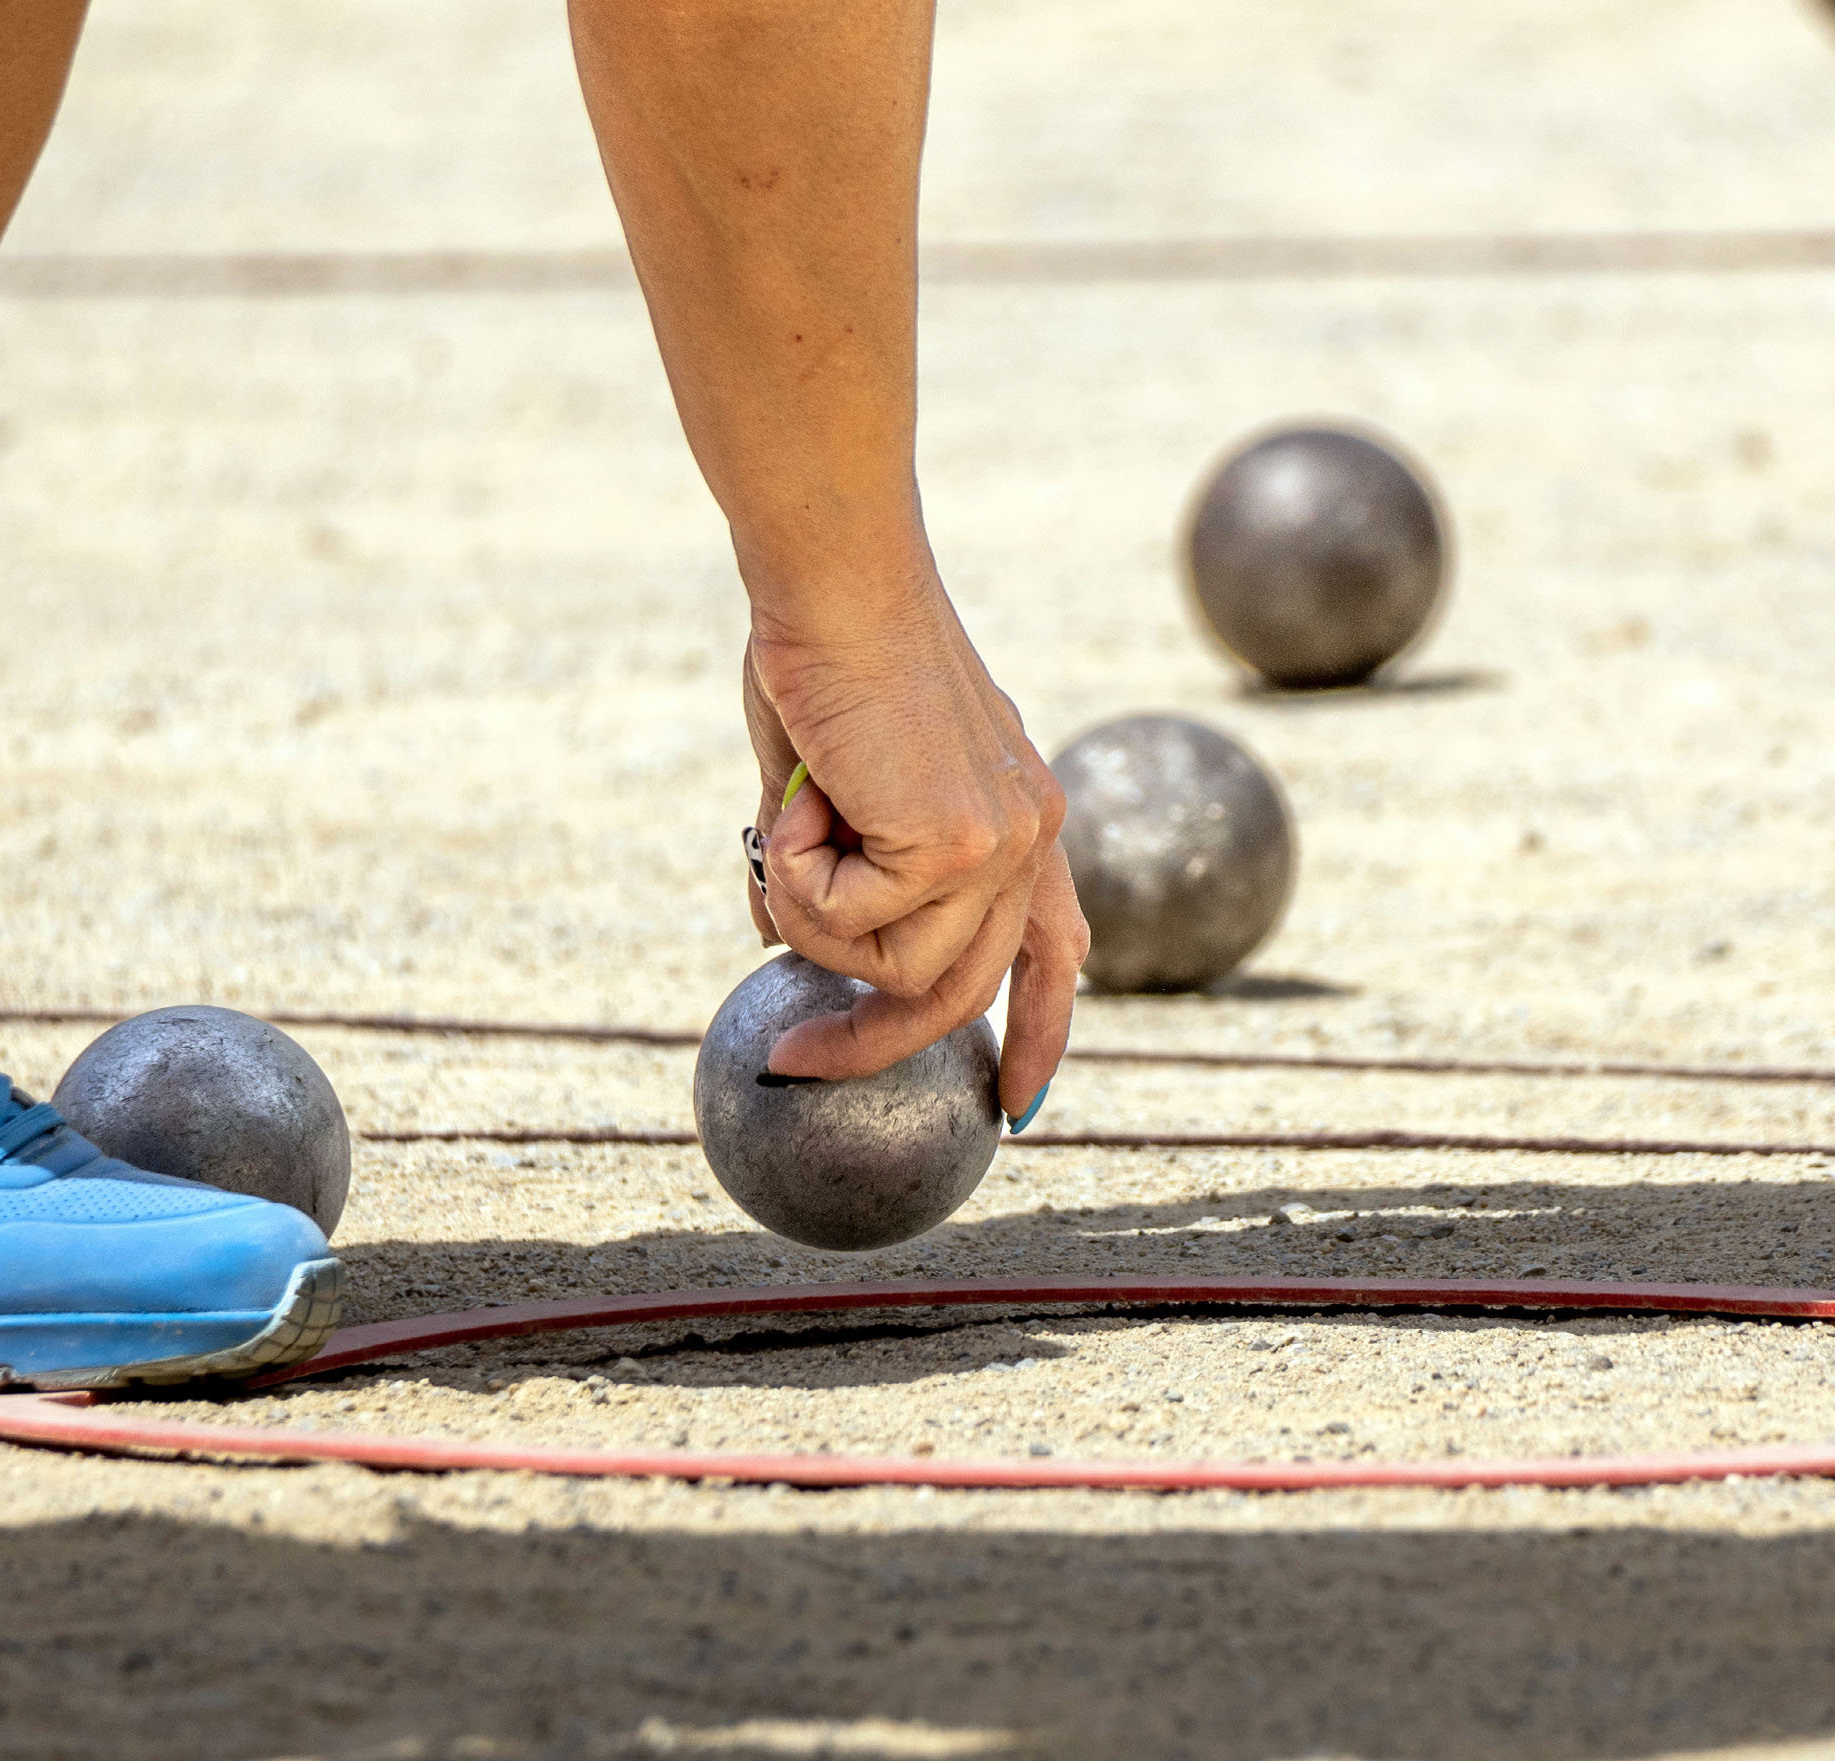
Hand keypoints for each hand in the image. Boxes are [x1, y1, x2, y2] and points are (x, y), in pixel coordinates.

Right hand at [738, 600, 1080, 1119]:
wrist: (833, 578)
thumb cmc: (820, 653)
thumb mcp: (832, 782)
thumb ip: (834, 865)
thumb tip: (779, 945)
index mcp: (1021, 817)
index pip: (1055, 950)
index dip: (1041, 1035)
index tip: (1014, 1108)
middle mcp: (1032, 835)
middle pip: (960, 996)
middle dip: (867, 1044)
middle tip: (790, 1061)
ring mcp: (1004, 842)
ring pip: (892, 971)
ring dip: (809, 918)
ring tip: (786, 826)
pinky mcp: (958, 842)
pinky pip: (849, 924)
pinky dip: (794, 874)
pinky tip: (799, 798)